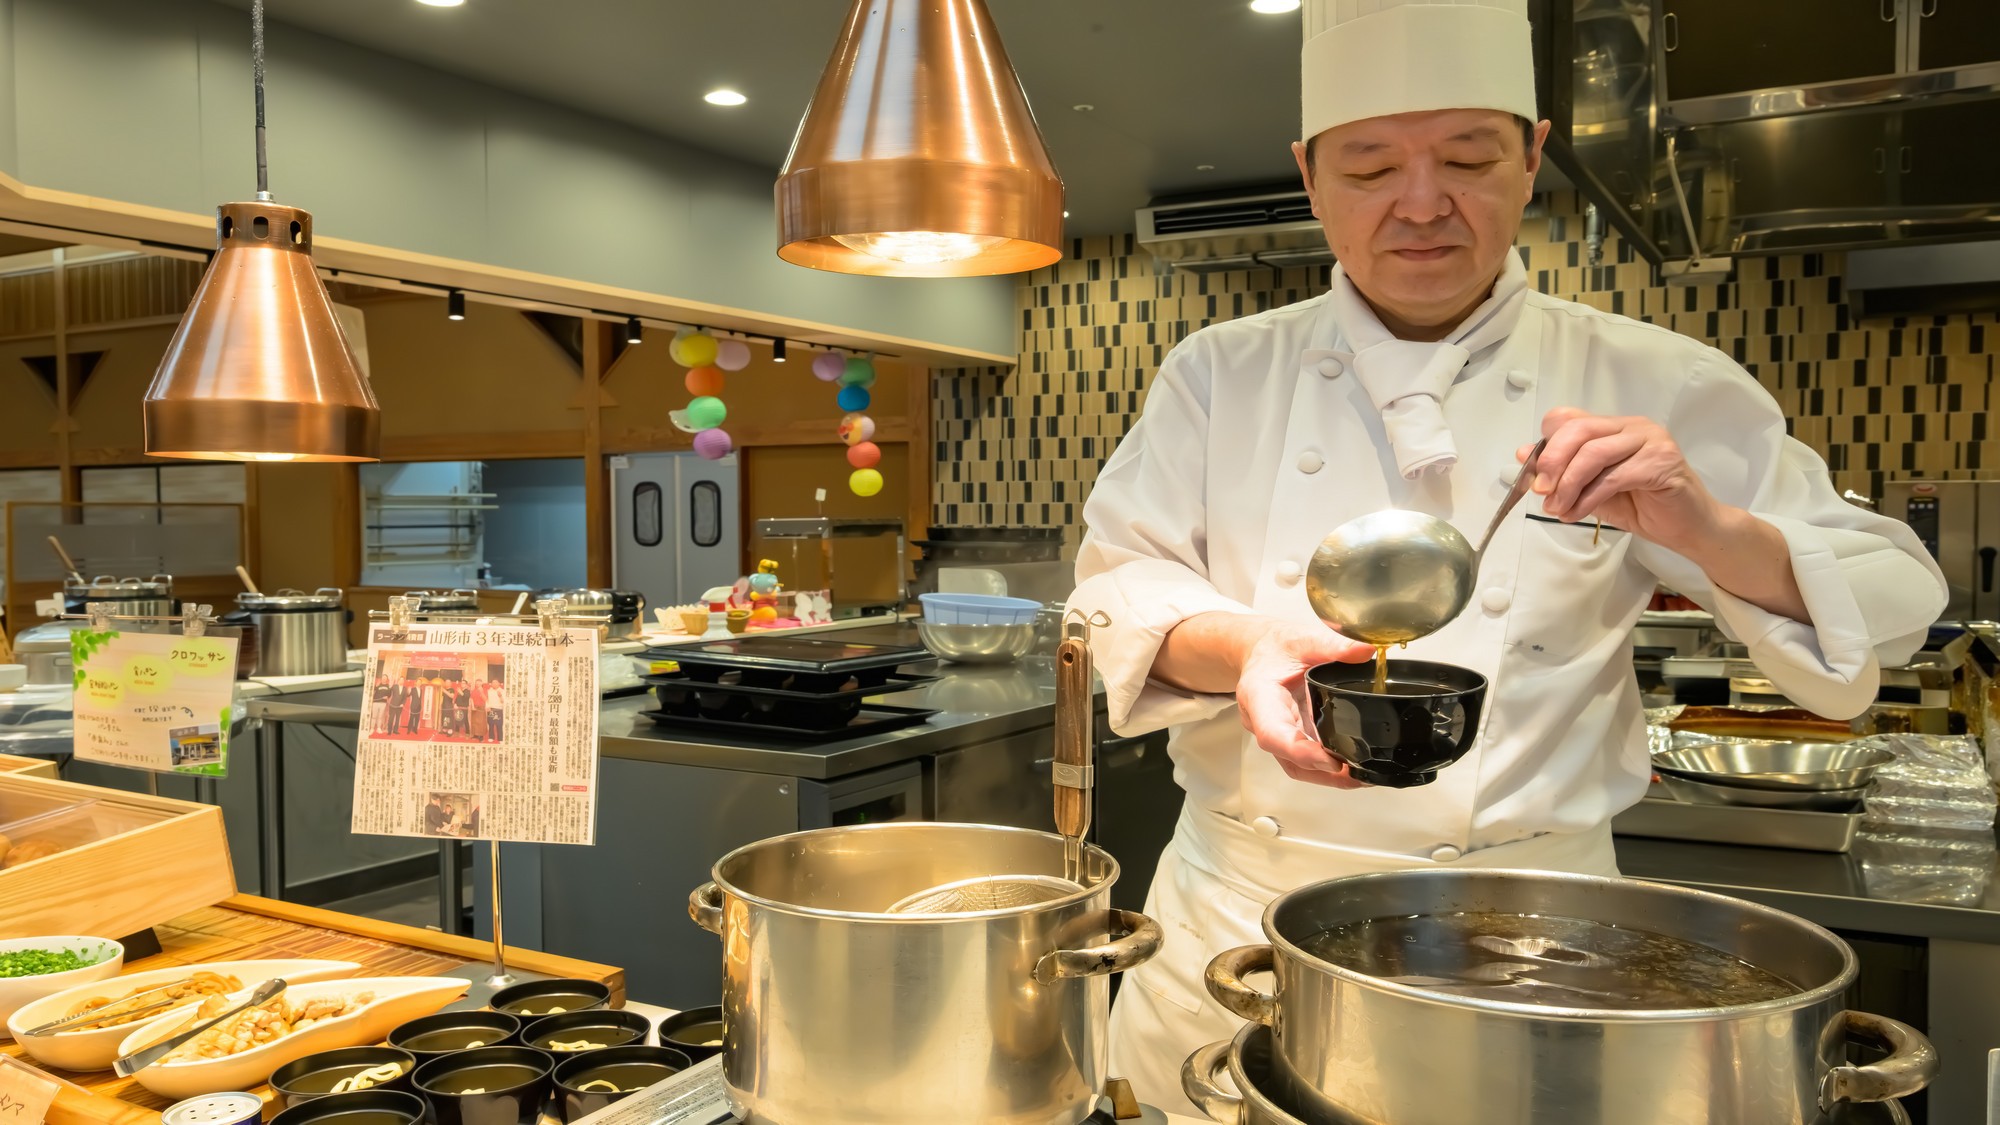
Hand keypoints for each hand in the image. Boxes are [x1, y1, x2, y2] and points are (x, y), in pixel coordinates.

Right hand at [1235, 622, 1376, 787]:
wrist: (1260, 649)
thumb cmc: (1275, 646)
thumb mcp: (1303, 638)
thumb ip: (1333, 645)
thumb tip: (1364, 652)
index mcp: (1259, 696)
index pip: (1273, 734)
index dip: (1302, 753)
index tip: (1332, 761)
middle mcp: (1263, 721)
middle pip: (1287, 759)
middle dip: (1322, 773)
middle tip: (1358, 774)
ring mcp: (1277, 732)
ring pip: (1296, 766)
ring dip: (1327, 777)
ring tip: (1361, 775)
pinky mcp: (1290, 736)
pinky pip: (1304, 760)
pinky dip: (1327, 768)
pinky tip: (1352, 766)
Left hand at [1525, 407, 1723, 552]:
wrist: (1689, 528)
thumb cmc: (1644, 507)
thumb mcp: (1593, 490)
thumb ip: (1565, 473)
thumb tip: (1526, 454)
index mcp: (1614, 427)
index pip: (1569, 418)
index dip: (1546, 444)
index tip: (1533, 475)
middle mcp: (1633, 426)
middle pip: (1579, 429)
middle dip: (1552, 461)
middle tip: (1540, 491)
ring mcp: (1651, 441)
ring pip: (1594, 452)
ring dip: (1568, 484)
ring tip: (1557, 508)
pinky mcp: (1662, 462)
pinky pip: (1613, 477)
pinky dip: (1588, 498)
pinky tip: (1577, 513)